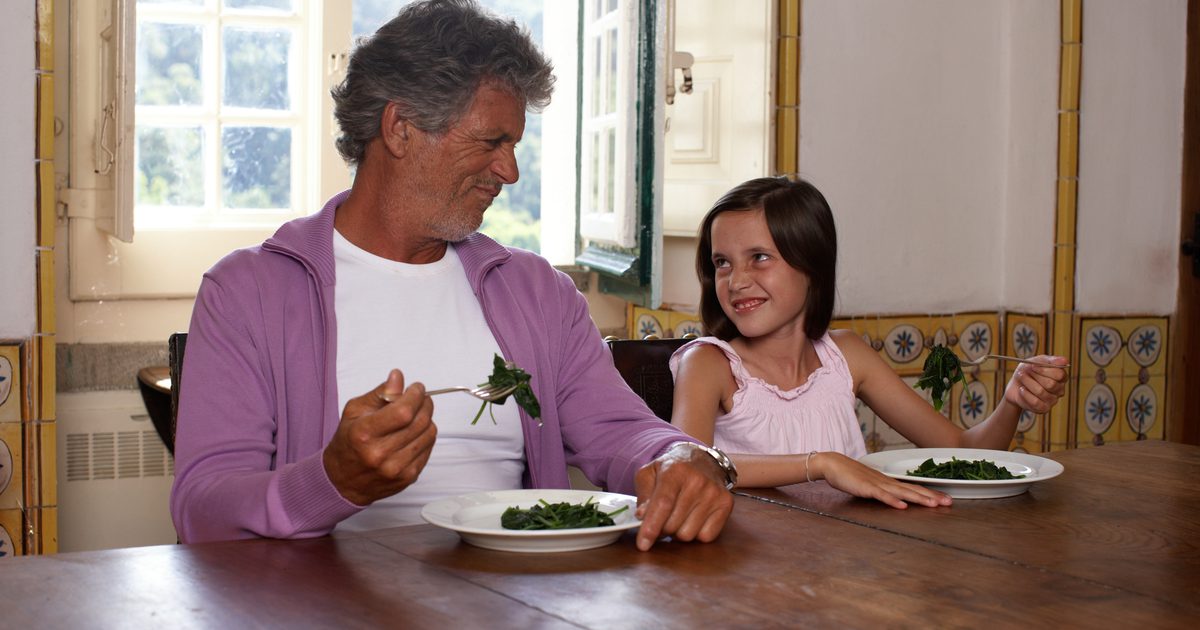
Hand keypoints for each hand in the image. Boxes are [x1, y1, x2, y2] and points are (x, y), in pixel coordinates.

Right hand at [323, 369, 437, 505]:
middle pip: (419, 422)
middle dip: (425, 403)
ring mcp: (395, 468)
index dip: (415, 396)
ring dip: (427, 419)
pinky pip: (428, 449)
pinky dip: (425, 436)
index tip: (416, 388)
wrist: (343, 480)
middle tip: (421, 398)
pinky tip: (414, 433)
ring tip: (417, 415)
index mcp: (364, 434)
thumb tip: (398, 377)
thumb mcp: (354, 412)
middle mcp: (380, 454)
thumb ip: (379, 393)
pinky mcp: (407, 478)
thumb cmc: (348, 442)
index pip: (403, 411)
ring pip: (428, 434)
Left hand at [632, 442, 733, 550]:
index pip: (663, 504)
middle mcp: (698, 481)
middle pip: (673, 524)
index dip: (651, 527)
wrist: (702, 460)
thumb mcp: (649, 474)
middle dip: (661, 529)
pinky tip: (692, 519)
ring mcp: (714, 493)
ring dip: (677, 532)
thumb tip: (642, 517)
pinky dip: (695, 534)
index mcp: (676, 471)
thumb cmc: (671, 470)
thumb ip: (643, 495)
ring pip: (688, 534)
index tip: (643, 544)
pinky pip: (706, 536)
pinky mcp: (726, 504)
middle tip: (661, 520)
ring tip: (677, 518)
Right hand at [814, 451, 951, 508]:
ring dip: (918, 498)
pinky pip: (881, 496)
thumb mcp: (870, 485)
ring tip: (933, 505)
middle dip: (932, 496)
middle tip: (949, 503)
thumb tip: (896, 499)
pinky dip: (893, 501)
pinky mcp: (865, 488)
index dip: (930, 493)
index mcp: (888, 482)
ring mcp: (877, 484)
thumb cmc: (849, 476)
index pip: (913, 488)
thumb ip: (882, 492)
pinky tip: (903, 506)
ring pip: (902, 492)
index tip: (945, 499)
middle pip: (913, 489)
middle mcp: (886, 482)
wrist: (832, 464)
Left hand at [1003, 356, 1068, 413]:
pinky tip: (1021, 389)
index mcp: (1061, 377)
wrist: (1014, 386)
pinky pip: (1035, 402)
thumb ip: (1050, 360)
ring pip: (1041, 392)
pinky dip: (1025, 394)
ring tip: (1020, 377)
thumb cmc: (1028, 372)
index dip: (1044, 370)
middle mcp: (1059, 389)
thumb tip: (1064, 360)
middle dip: (1034, 376)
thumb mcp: (1036, 361)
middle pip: (1050, 384)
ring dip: (1027, 383)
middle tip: (1023, 372)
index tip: (1032, 366)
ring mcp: (1053, 400)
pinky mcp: (1043, 408)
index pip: (1060, 374)